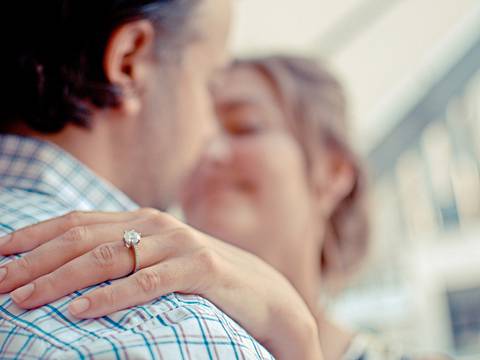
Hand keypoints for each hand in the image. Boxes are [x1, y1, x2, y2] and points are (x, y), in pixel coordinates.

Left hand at [0, 209, 321, 359]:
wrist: (261, 290)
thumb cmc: (202, 278)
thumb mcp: (158, 261)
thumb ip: (124, 256)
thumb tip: (70, 268)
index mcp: (142, 220)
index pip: (77, 221)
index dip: (34, 235)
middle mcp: (156, 224)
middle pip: (84, 238)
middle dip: (34, 261)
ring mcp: (179, 243)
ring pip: (110, 258)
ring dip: (60, 280)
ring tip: (24, 300)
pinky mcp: (201, 267)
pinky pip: (148, 283)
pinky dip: (111, 296)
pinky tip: (80, 311)